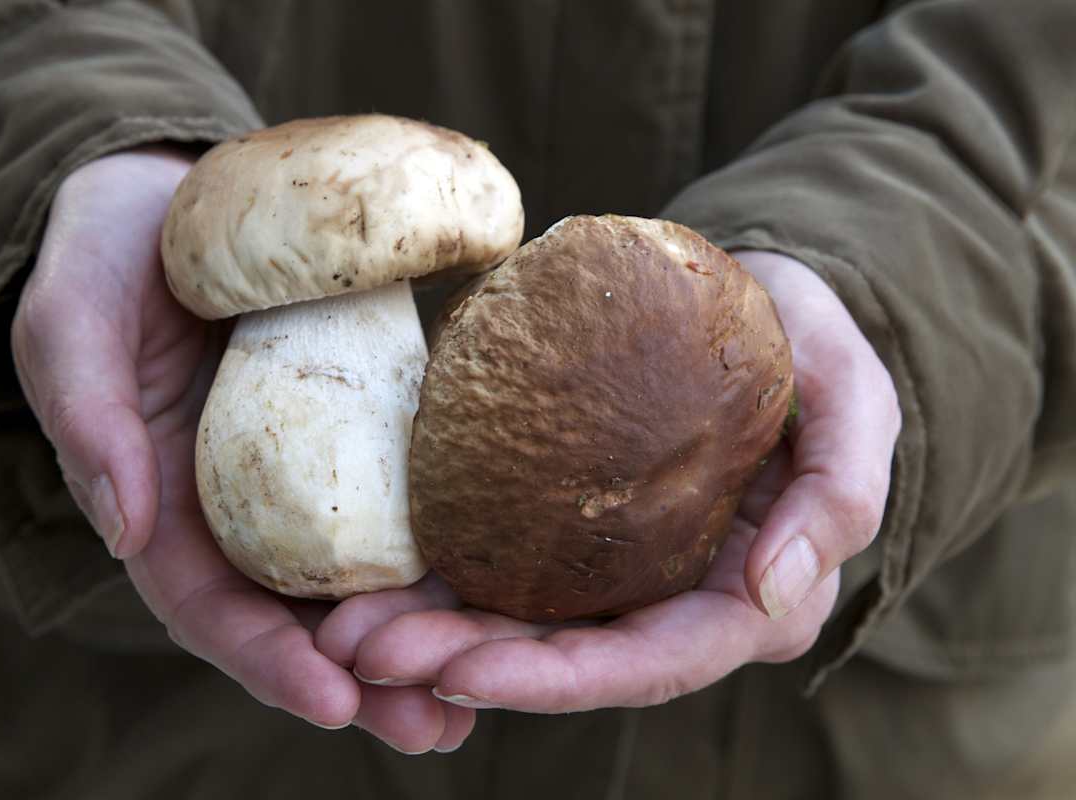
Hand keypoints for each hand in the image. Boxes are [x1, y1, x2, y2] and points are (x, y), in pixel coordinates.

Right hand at [10, 147, 473, 752]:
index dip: (267, 664)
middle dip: (365, 684)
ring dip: (421, 636)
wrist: (169, 198)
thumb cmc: (105, 262)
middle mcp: (239, 512)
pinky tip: (500, 577)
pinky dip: (444, 546)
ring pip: (361, 576)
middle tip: (438, 729)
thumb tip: (122, 531)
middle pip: (299, 619)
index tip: (333, 705)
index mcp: (162, 511)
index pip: (210, 610)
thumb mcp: (73, 325)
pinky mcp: (357, 425)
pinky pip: (401, 495)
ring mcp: (305, 475)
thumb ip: (89, 420)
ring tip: (485, 691)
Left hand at [315, 250, 900, 713]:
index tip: (464, 674)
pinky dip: (439, 575)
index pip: (652, 662)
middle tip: (364, 649)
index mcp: (747, 598)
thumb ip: (840, 495)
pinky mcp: (573, 520)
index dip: (560, 681)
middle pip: (567, 657)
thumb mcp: (856, 402)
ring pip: (522, 622)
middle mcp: (673, 600)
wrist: (759, 298)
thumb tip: (771, 594)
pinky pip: (502, 558)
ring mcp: (618, 565)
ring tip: (344, 626)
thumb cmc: (815, 346)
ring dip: (432, 631)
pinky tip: (372, 573)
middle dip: (465, 663)